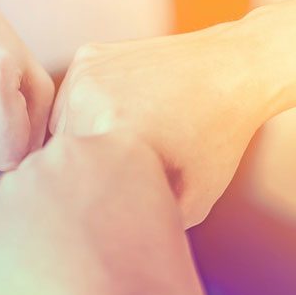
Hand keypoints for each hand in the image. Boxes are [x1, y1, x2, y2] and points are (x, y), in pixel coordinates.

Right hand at [50, 21, 272, 226]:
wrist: (236, 69)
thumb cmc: (216, 141)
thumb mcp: (188, 202)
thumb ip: (141, 220)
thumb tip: (105, 239)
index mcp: (113, 135)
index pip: (72, 182)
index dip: (92, 196)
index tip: (117, 198)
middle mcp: (90, 98)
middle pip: (61, 153)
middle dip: (85, 166)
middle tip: (119, 170)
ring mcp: (85, 72)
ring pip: (60, 124)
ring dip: (80, 137)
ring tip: (121, 139)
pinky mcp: (87, 55)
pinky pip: (70, 96)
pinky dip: (86, 108)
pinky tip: (122, 111)